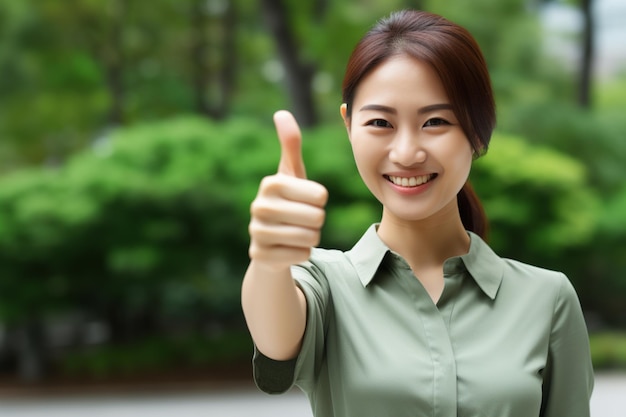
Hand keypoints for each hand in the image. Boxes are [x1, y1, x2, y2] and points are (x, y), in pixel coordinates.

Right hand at [248, 110, 328, 269]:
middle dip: (316, 221)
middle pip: (317, 218)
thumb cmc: (286, 201)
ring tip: (296, 232)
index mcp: (271, 184)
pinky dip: (301, 253)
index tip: (306, 200)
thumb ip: (290, 145)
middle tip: (302, 219)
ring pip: (310, 239)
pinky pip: (301, 255)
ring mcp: (257, 233)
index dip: (319, 201)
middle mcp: (259, 207)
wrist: (267, 240)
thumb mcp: (291, 174)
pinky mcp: (260, 256)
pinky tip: (288, 247)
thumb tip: (281, 113)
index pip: (320, 195)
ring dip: (310, 237)